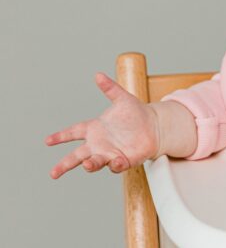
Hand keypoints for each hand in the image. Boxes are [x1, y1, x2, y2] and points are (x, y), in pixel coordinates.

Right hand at [45, 72, 159, 178]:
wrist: (155, 126)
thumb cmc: (136, 113)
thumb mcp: (123, 99)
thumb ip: (110, 88)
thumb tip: (98, 75)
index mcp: (95, 129)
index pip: (74, 132)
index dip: (61, 136)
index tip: (47, 141)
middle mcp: (99, 144)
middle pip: (77, 156)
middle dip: (65, 164)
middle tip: (53, 173)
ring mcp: (110, 154)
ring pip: (95, 162)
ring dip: (90, 165)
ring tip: (87, 165)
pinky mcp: (124, 160)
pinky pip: (117, 165)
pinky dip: (115, 164)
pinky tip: (117, 161)